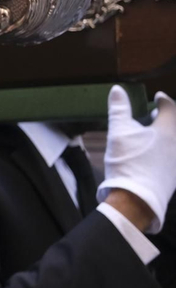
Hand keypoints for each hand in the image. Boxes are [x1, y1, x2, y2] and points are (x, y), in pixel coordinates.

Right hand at [102, 86, 175, 232]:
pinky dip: (166, 149)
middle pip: (175, 124)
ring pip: (174, 140)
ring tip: (151, 134)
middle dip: (165, 118)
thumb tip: (117, 89)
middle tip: (153, 115)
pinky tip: (152, 154)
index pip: (170, 107)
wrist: (137, 198)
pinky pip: (172, 155)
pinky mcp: (174, 175)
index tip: (157, 97)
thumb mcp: (118, 132)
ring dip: (165, 134)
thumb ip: (119, 109)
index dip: (163, 100)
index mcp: (168, 129)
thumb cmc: (128, 161)